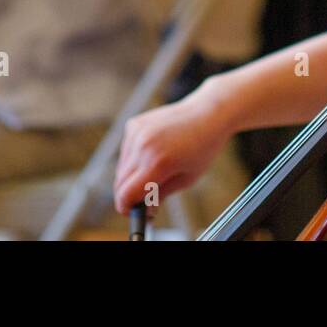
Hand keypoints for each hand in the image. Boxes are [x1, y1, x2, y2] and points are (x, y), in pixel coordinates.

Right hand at [113, 87, 233, 214]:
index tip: (131, 212)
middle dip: (129, 194)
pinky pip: (126, 150)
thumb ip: (160, 195)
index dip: (126, 208)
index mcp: (158, 163)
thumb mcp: (186, 179)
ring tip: (155, 171)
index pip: (126, 194)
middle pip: (120, 182)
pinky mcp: (134, 124)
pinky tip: (152, 153)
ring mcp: (136, 133)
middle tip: (145, 198)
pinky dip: (133, 158)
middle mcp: (143, 146)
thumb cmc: (203, 147)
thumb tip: (143, 208)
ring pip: (121, 167)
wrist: (207, 114)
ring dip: (131, 176)